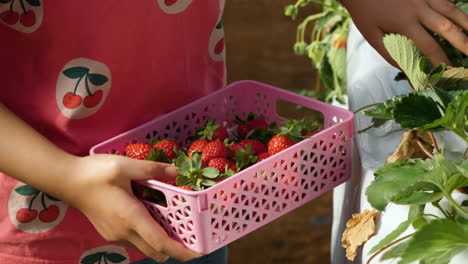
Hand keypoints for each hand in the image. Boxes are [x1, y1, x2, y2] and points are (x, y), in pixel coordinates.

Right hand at [66, 154, 200, 262]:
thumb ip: (153, 169)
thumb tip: (177, 172)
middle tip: (191, 235)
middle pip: (156, 252)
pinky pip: (135, 240)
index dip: (182, 251)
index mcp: (131, 217)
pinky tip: (153, 216)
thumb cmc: (94, 172)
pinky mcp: (110, 232)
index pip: (160, 243)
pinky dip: (149, 235)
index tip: (199, 252)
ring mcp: (115, 235)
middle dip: (175, 249)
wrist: (66, 181)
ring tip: (176, 224)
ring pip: (145, 247)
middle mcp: (124, 232)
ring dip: (161, 242)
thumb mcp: (125, 166)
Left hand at [343, 0, 467, 65]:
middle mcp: (418, 10)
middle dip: (463, 43)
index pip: (429, 47)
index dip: (440, 60)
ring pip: (451, 11)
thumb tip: (408, 69)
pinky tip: (464, 19)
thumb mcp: (373, 36)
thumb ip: (391, 53)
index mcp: (405, 24)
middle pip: (447, 28)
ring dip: (466, 24)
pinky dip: (456, 10)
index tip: (449, 71)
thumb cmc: (364, 14)